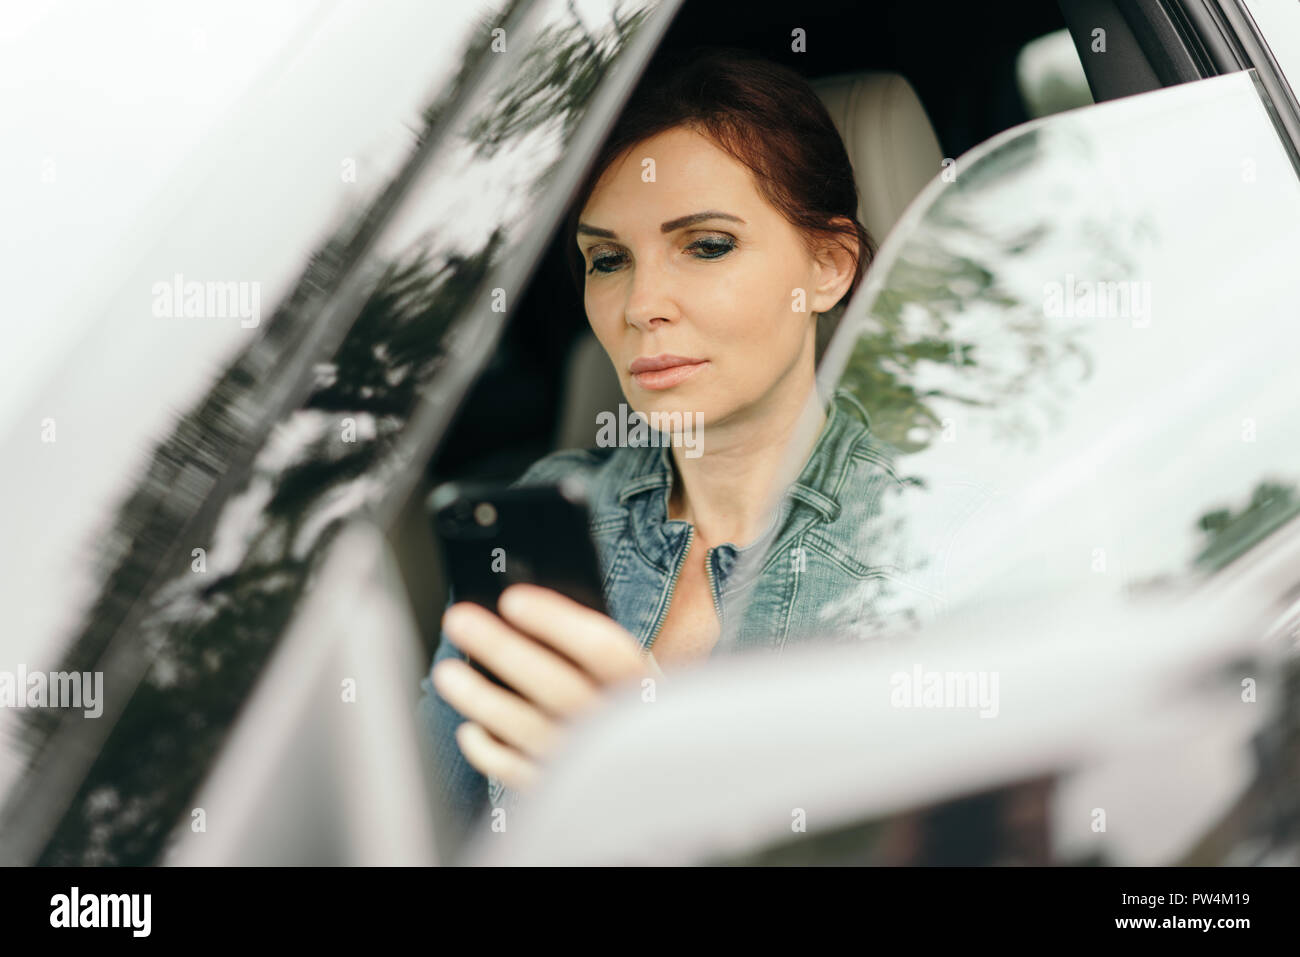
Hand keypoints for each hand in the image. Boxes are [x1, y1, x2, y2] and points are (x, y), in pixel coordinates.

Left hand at [431, 583, 654, 793]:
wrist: (651, 773)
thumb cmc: (628, 704)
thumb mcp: (631, 672)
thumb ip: (593, 648)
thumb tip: (524, 613)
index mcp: (642, 686)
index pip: (602, 648)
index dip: (555, 621)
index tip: (511, 600)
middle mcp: (619, 726)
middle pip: (556, 685)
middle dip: (502, 649)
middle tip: (458, 620)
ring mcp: (590, 764)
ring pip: (529, 730)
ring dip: (481, 699)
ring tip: (446, 673)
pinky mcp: (565, 792)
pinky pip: (519, 773)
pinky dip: (489, 753)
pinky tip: (470, 729)